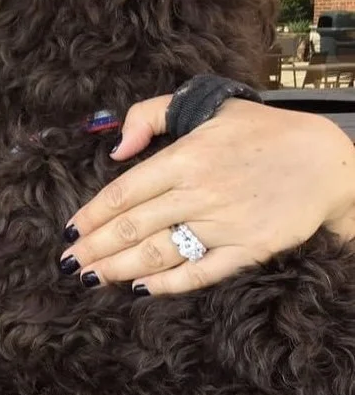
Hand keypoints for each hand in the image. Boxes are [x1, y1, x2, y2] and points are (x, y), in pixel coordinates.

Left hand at [62, 97, 354, 293]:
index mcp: (186, 156)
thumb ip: (151, 115)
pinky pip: (201, 272)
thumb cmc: (260, 132)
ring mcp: (225, 223)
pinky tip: (141, 289)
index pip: (124, 192)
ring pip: (159, 252)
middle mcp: (200, 192)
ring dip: (119, 269)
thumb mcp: (206, 104)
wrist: (327, 161)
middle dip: (95, 248)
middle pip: (134, 227)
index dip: (92, 216)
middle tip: (69, 264)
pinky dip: (169, 284)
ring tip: (91, 279)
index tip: (70, 232)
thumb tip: (116, 149)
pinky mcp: (249, 249)